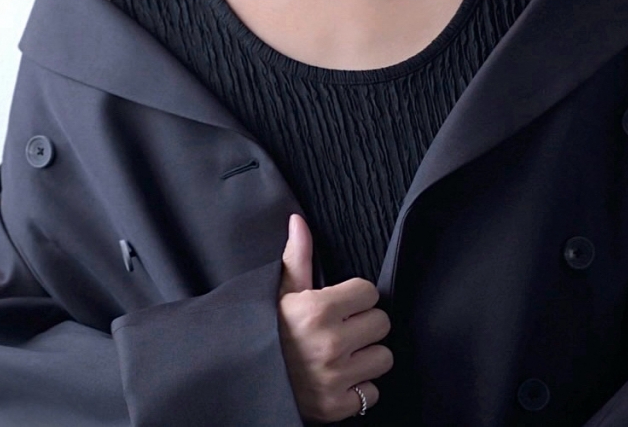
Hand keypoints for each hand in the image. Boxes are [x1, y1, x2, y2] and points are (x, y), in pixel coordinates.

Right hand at [278, 213, 393, 422]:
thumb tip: (298, 220)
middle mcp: (331, 343)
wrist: (244, 378)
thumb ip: (298, 256)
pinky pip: (372, 391)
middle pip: (381, 323)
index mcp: (319, 309)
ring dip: (367, 356)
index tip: (342, 304)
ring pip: (383, 357)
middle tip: (344, 328)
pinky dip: (359, 388)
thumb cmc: (267, 330)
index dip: (356, 297)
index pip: (369, 292)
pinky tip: (340, 378)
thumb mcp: (281, 292)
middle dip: (364, 324)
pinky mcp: (337, 406)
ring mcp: (336, 377)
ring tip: (345, 353)